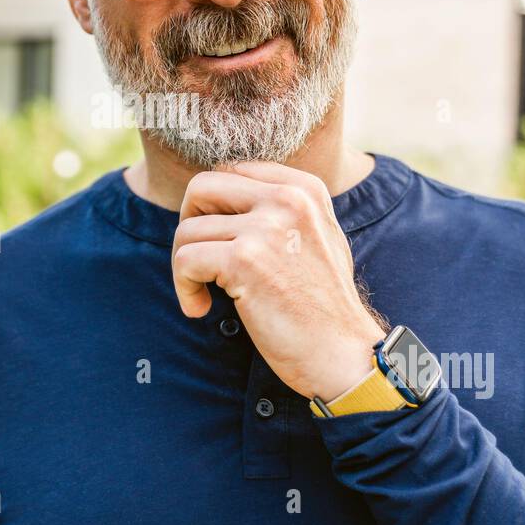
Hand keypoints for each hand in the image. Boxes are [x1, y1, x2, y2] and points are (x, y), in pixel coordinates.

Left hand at [171, 161, 387, 401]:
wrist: (341, 353)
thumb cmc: (324, 304)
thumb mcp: (317, 236)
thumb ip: (281, 209)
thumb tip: (225, 197)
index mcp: (304, 188)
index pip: (232, 170)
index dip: (213, 206)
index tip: (218, 240)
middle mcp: (287, 198)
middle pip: (202, 187)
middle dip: (188, 224)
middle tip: (196, 260)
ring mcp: (266, 227)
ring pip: (188, 229)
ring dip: (184, 266)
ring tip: (203, 294)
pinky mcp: (245, 260)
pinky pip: (185, 259)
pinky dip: (184, 287)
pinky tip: (200, 308)